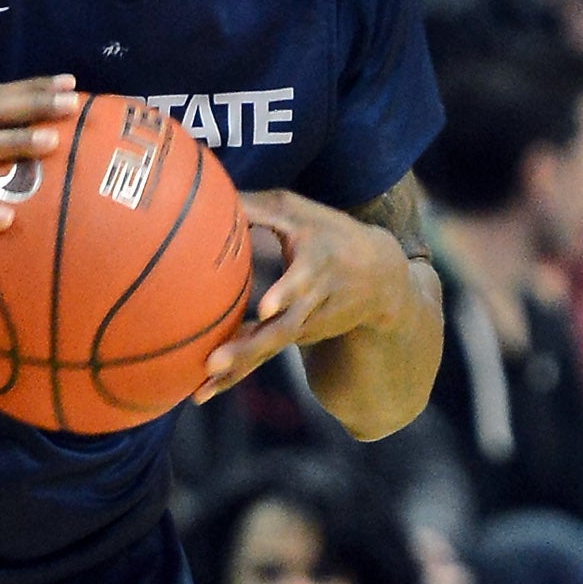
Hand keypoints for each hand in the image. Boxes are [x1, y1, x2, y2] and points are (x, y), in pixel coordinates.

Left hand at [195, 188, 411, 401]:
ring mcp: (305, 326)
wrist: (380, 279)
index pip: (301, 282)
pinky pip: (262, 356)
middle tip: (214, 364)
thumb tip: (208, 191)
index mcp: (316, 266)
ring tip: (201, 391)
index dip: (286, 294)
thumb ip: (257, 207)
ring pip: (268, 350)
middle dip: (249, 350)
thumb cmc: (328, 233)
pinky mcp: (297, 338)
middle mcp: (311, 302)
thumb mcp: (298, 212)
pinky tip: (202, 391)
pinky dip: (235, 373)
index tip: (266, 307)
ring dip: (236, 370)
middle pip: (281, 331)